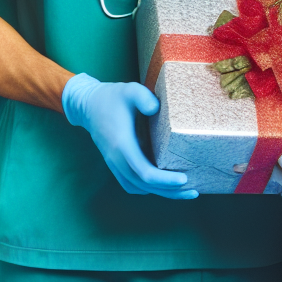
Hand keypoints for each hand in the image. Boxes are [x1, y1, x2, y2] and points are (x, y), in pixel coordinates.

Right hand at [62, 74, 197, 199]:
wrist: (88, 105)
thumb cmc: (112, 97)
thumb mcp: (130, 90)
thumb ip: (143, 97)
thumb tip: (156, 109)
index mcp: (122, 145)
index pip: (145, 173)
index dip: (165, 180)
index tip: (185, 179)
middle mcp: (117, 159)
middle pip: (145, 186)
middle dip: (170, 191)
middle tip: (194, 191)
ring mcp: (114, 163)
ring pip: (138, 187)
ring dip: (160, 192)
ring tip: (183, 190)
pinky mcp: (115, 163)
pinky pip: (132, 183)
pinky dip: (148, 188)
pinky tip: (163, 184)